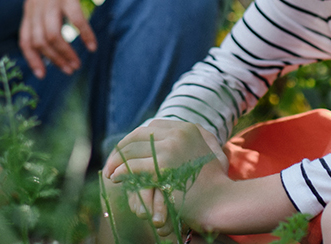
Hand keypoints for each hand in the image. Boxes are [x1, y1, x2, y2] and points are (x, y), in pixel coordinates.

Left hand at [19, 0, 96, 77]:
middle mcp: (36, 4)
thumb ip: (43, 15)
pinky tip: (92, 45)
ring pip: (54, 34)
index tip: (44, 75)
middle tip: (69, 69)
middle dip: (54, 59)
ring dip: (66, 52)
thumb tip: (46, 44)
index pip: (25, 39)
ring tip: (79, 62)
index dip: (33, 59)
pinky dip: (84, 35)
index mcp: (30, 7)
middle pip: (40, 41)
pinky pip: (75, 20)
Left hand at [103, 120, 229, 237]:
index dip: (133, 140)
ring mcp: (171, 147)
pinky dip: (121, 172)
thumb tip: (162, 137)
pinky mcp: (164, 165)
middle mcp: (179, 133)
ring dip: (116, 162)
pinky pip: (133, 166)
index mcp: (187, 128)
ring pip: (132, 150)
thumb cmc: (213, 185)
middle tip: (111, 164)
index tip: (124, 152)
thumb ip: (185, 143)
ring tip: (110, 173)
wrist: (221, 202)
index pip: (150, 128)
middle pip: (138, 136)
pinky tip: (116, 178)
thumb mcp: (205, 154)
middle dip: (121, 150)